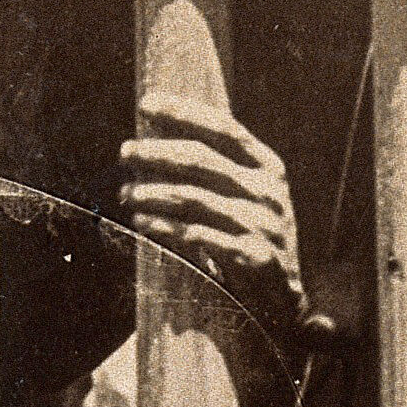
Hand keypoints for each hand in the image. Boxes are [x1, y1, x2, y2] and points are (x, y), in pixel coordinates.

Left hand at [120, 96, 305, 344]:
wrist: (281, 301)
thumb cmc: (252, 240)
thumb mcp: (248, 198)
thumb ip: (218, 171)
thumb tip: (159, 142)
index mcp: (268, 167)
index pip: (223, 129)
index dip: (183, 113)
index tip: (147, 104)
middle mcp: (268, 192)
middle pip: (202, 160)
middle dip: (157, 153)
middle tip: (125, 152)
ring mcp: (262, 224)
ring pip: (194, 198)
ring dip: (153, 193)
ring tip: (126, 193)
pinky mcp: (252, 257)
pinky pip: (198, 235)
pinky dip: (165, 227)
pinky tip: (143, 223)